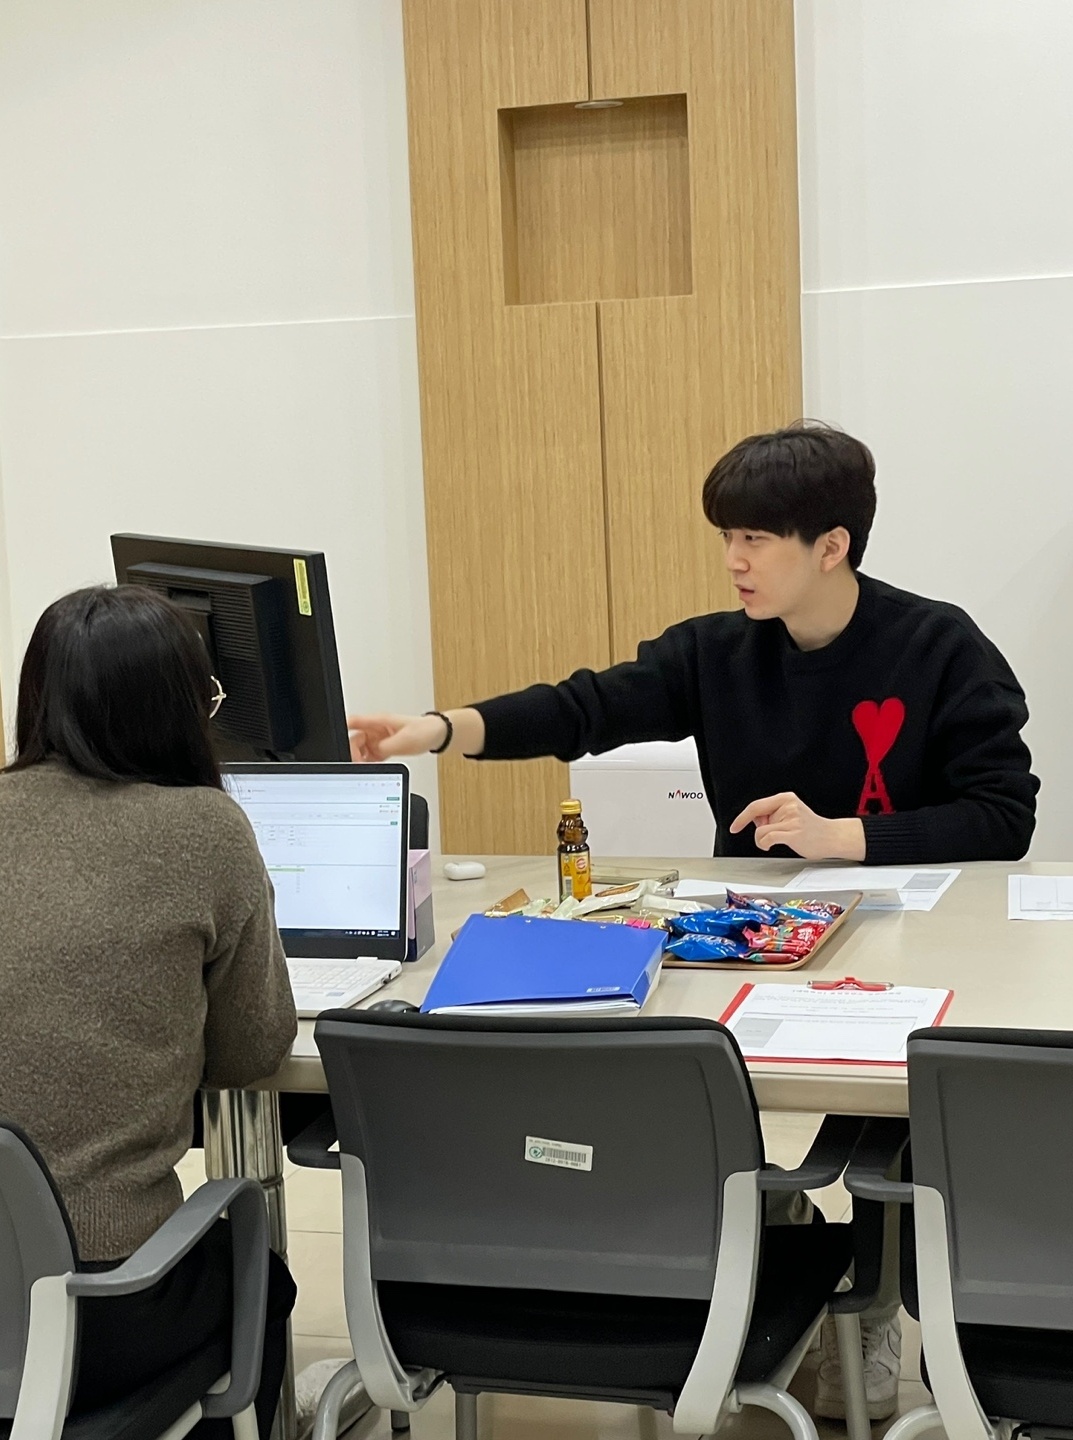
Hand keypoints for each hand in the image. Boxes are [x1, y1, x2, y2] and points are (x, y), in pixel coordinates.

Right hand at [347, 713, 446, 760]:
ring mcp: (379, 739)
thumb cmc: (424, 730)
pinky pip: (369, 757)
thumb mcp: (404, 740)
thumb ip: (384, 747)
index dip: (342, 730)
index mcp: (378, 721)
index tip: (339, 743)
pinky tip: (370, 768)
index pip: (354, 722)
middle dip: (352, 752)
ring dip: (359, 759)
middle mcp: (376, 730)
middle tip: (357, 762)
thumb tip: (371, 754)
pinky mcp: (383, 748)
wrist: (437, 736)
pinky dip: (367, 763)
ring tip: (363, 767)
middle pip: (354, 739)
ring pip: (360, 750)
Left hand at [729, 793, 865, 861]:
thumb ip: (772, 814)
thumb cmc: (811, 828)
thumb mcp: (790, 814)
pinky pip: (767, 838)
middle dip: (760, 829)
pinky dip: (764, 844)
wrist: (832, 837)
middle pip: (757, 818)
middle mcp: (789, 805)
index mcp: (786, 798)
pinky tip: (771, 846)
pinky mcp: (793, 832)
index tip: (734, 826)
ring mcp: (792, 819)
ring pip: (760, 830)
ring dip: (762, 840)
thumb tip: (753, 819)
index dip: (742, 817)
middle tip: (774, 834)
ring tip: (776, 841)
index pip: (756, 805)